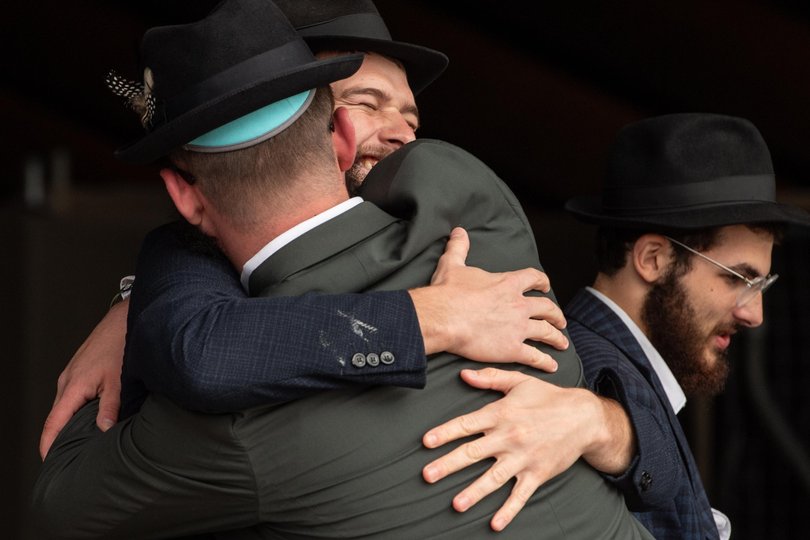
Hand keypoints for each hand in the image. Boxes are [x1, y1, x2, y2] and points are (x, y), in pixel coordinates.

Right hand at [39, 299, 127, 458]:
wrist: (124, 321)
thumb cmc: (120, 346)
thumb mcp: (118, 382)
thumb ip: (110, 408)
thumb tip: (103, 430)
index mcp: (72, 387)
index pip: (53, 423)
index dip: (48, 445)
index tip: (49, 461)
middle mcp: (67, 381)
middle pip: (58, 417)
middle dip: (60, 438)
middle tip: (69, 459)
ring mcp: (72, 375)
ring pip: (67, 406)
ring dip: (71, 423)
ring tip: (80, 443)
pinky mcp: (80, 371)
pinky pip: (74, 396)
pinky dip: (78, 409)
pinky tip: (91, 417)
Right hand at [409, 227, 567, 372]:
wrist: (444, 318)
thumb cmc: (448, 292)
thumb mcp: (453, 264)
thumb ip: (459, 248)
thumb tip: (458, 232)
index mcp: (507, 284)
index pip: (533, 278)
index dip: (542, 282)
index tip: (545, 286)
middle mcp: (518, 305)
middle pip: (546, 308)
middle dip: (555, 314)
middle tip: (560, 320)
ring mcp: (518, 328)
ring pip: (546, 332)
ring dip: (556, 337)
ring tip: (562, 342)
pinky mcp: (512, 349)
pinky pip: (535, 356)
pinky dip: (545, 361)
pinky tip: (551, 365)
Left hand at [421, 368, 634, 530]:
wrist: (584, 417)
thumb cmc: (549, 397)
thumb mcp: (519, 381)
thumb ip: (490, 378)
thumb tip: (463, 374)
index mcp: (501, 414)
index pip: (466, 424)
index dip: (445, 432)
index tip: (426, 442)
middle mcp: (509, 437)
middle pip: (472, 453)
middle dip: (448, 465)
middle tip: (427, 475)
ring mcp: (523, 458)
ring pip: (493, 478)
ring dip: (474, 492)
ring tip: (456, 505)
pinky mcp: (537, 473)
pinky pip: (520, 495)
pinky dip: (509, 510)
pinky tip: (495, 523)